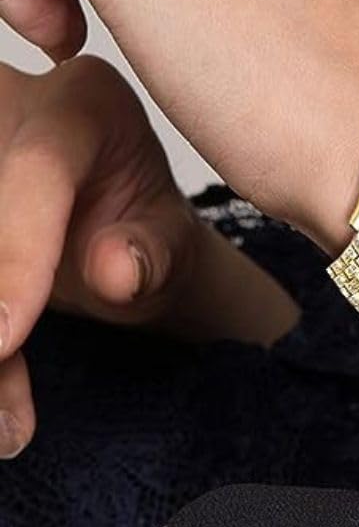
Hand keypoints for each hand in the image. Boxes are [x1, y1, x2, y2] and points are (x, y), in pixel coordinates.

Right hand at [0, 55, 207, 457]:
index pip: (38, 168)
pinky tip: (5, 410)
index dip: (15, 256)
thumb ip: (155, 252)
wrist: (119, 241)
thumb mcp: (173, 241)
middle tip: (5, 366)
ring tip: (9, 423)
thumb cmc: (149, 229)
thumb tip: (116, 271)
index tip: (3, 339)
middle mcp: (11, 107)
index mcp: (85, 104)